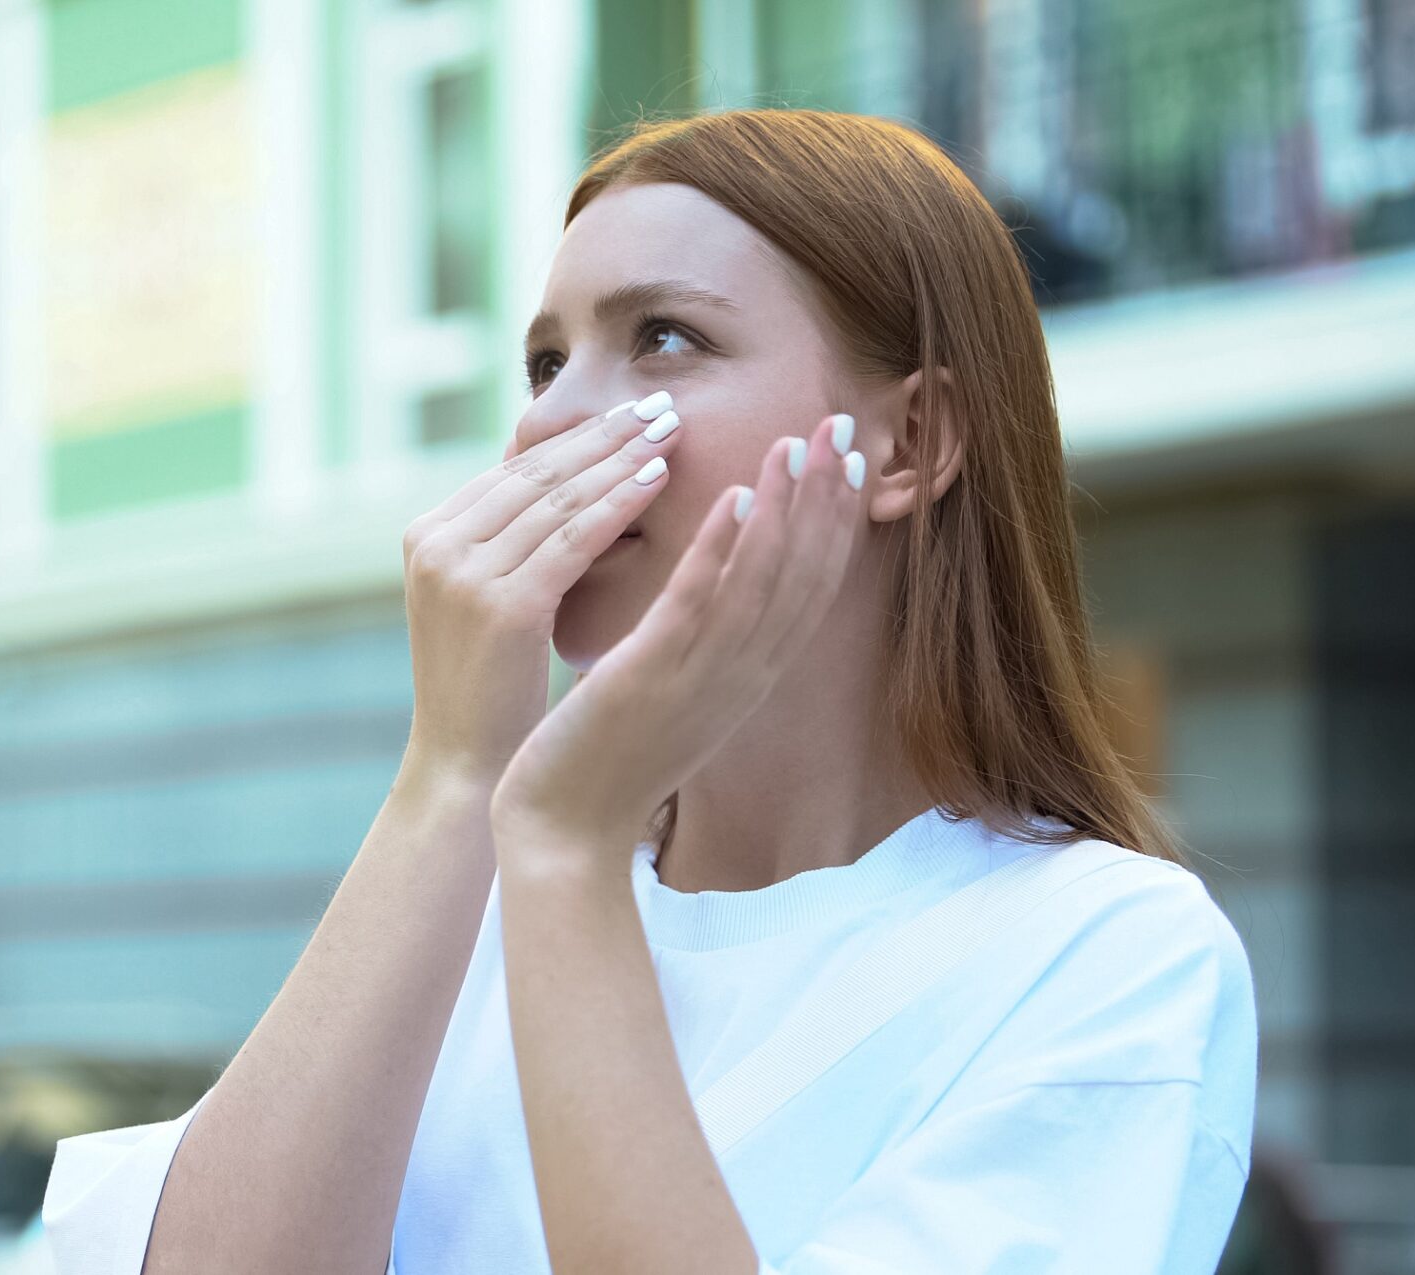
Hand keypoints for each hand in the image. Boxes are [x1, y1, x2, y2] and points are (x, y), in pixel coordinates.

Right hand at [400, 393, 684, 786]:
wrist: (464, 767)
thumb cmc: (490, 689)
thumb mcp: (487, 598)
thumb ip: (511, 540)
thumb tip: (576, 479)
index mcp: (426, 534)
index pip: (513, 469)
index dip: (577, 438)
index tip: (630, 412)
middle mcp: (435, 544)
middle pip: (535, 473)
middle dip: (603, 434)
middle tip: (661, 404)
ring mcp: (462, 572)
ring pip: (558, 498)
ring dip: (620, 457)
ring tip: (670, 430)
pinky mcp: (501, 604)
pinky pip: (573, 539)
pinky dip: (620, 504)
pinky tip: (659, 480)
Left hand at [490, 412, 868, 864]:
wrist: (566, 833)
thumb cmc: (608, 761)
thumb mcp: (669, 693)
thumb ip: (698, 646)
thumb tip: (711, 591)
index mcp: (743, 678)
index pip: (806, 588)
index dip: (832, 522)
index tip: (847, 459)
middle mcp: (738, 677)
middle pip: (803, 577)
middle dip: (827, 499)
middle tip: (845, 426)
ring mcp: (700, 678)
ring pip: (762, 582)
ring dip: (786, 509)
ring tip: (797, 443)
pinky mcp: (651, 679)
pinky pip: (698, 608)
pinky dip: (724, 553)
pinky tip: (737, 499)